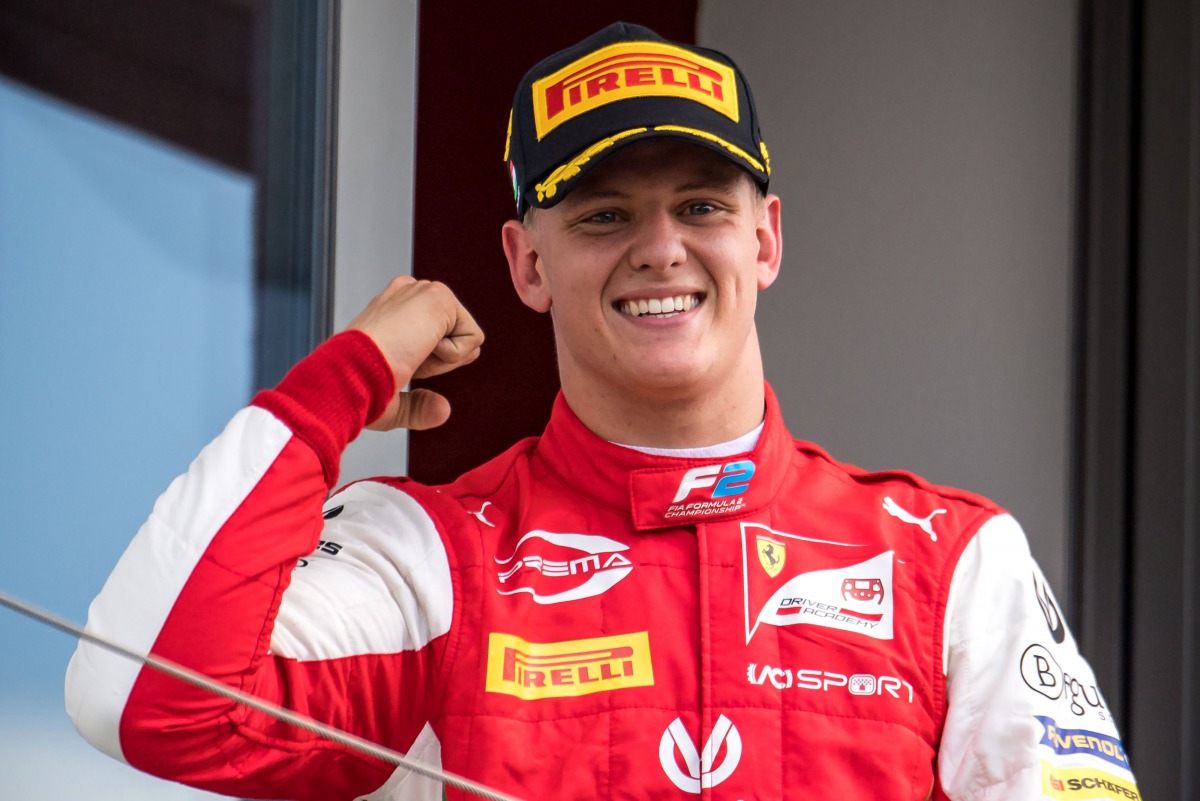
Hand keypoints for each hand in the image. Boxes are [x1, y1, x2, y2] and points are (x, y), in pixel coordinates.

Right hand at [346, 276, 483, 430]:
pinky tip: (419, 348)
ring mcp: (422, 291)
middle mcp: (407, 295)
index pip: (437, 336)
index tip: (400, 365)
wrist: (348, 373)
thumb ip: (418, 405)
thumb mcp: (390, 404)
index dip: (430, 363)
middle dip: (437, 362)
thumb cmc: (356, 388)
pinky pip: (473, 338)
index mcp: (392, 311)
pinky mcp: (439, 296)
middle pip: (454, 338)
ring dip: (441, 362)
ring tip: (407, 355)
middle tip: (402, 362)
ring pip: (464, 339)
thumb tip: (443, 410)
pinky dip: (452, 357)